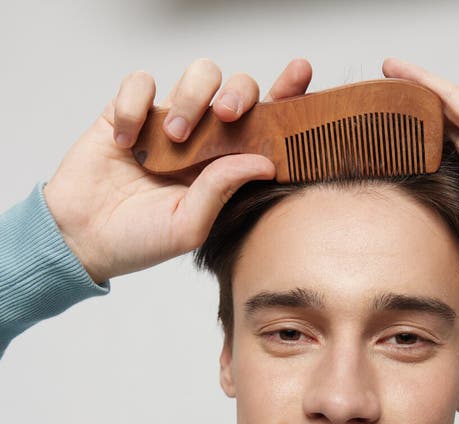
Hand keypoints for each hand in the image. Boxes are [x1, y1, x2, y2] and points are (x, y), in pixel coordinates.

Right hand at [43, 58, 312, 284]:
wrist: (83, 238)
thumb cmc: (140, 240)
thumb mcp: (189, 226)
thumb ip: (222, 190)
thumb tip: (264, 161)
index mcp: (227, 167)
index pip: (266, 126)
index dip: (286, 97)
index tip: (301, 73)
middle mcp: (204, 141)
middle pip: (238, 89)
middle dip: (240, 93)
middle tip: (226, 116)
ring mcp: (168, 123)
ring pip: (198, 76)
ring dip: (191, 100)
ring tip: (172, 138)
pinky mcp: (129, 112)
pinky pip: (141, 82)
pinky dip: (135, 105)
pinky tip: (127, 141)